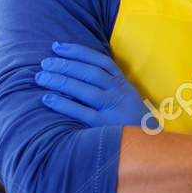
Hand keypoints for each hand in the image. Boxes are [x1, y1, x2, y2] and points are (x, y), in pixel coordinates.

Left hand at [36, 42, 156, 129]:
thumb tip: (77, 71)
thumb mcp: (126, 97)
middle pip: (90, 73)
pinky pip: (82, 113)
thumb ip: (108, 84)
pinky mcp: (105, 126)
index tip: (57, 47)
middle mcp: (119, 93)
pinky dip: (64, 104)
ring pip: (85, 90)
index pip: (100, 61)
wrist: (150, 145)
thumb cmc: (131, 120)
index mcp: (122, 83)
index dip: (78, 52)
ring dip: (61, 81)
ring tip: (41, 77)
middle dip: (65, 65)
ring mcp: (113, 109)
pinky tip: (47, 99)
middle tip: (44, 63)